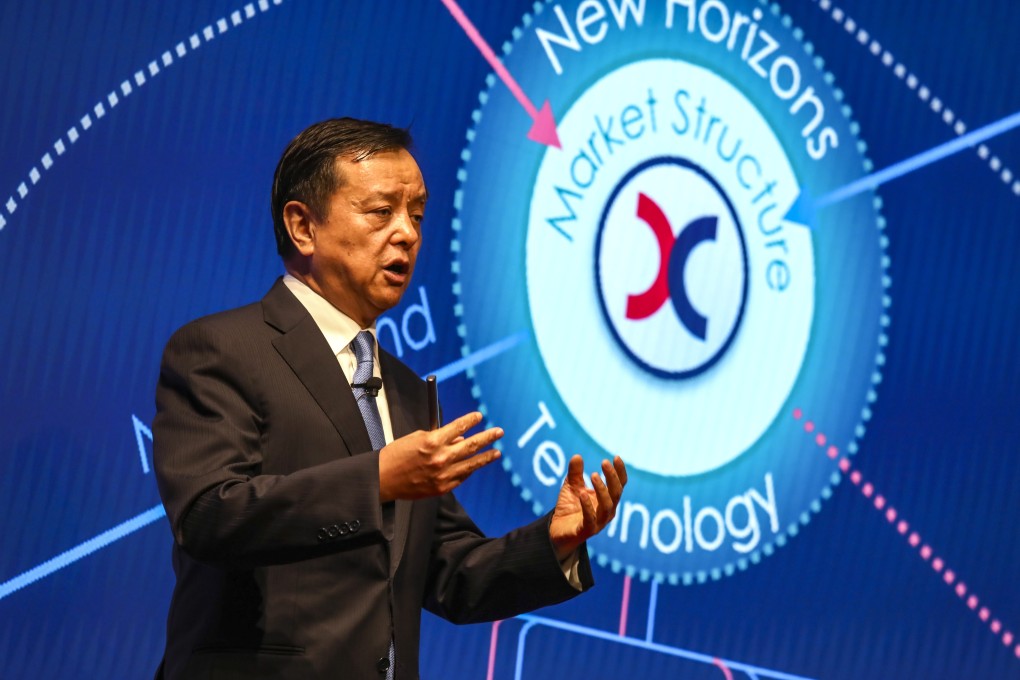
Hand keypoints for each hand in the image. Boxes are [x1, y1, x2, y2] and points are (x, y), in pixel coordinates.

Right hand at [378, 411, 502, 501]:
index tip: (479, 416)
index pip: (458, 427)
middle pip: (470, 445)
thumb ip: (439, 438)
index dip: (470, 421)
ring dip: (486, 457)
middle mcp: (440, 458)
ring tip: (497, 452)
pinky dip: (468, 470)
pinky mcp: (442, 488)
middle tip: (498, 432)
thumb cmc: (396, 456)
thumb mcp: (416, 438)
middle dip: (487, 437)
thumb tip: (457, 439)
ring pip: (471, 464)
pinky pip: (461, 477)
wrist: (383, 480)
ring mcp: (442, 475)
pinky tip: (475, 466)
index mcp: (432, 442)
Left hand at [549, 455, 626, 560]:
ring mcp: (599, 522)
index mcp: (607, 499)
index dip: (619, 471)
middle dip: (612, 477)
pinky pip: (590, 519)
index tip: (616, 457)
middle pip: (616, 493)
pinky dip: (588, 506)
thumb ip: (575, 473)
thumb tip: (577, 456)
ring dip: (602, 490)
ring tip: (593, 475)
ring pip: (607, 506)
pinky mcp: (586, 531)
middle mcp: (607, 511)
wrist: (558, 530)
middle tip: (604, 462)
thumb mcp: (571, 486)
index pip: (619, 485)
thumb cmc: (570, 507)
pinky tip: (582, 494)